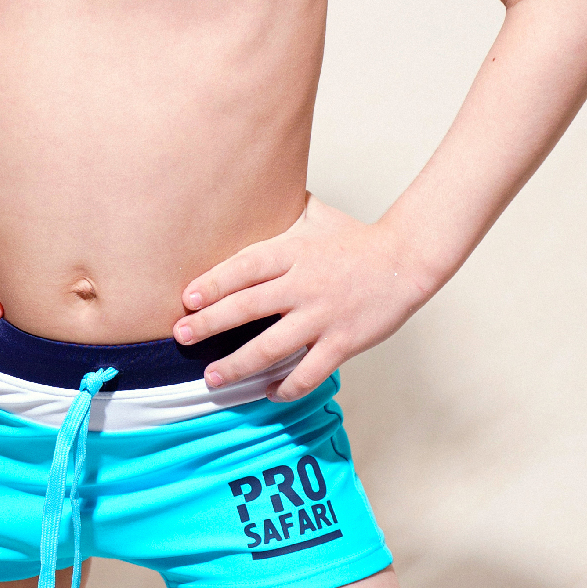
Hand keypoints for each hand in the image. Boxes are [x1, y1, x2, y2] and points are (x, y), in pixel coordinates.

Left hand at [171, 196, 431, 400]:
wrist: (405, 259)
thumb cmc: (355, 237)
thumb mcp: (315, 216)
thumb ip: (281, 213)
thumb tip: (249, 194)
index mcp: (294, 251)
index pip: (245, 267)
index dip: (214, 283)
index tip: (187, 298)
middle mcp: (304, 284)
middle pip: (248, 307)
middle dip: (210, 324)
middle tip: (181, 336)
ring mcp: (323, 315)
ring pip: (272, 347)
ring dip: (237, 365)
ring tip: (212, 378)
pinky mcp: (343, 342)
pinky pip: (309, 372)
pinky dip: (286, 387)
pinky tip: (268, 392)